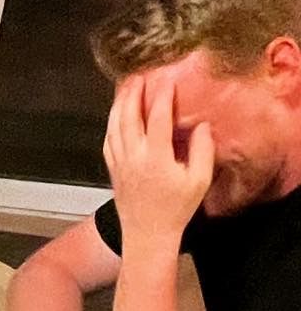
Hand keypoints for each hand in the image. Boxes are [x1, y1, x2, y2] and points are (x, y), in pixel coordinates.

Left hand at [103, 74, 213, 251]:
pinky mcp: (113, 170)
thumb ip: (202, 150)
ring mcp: (120, 164)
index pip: (158, 118)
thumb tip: (201, 125)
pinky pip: (108, 141)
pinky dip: (112, 124)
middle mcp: (134, 157)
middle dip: (133, 93)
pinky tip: (116, 114)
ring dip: (119, 104)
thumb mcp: (199, 181)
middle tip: (139, 75)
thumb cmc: (176, 210)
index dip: (163, 97)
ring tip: (125, 87)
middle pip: (129, 116)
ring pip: (115, 127)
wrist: (148, 236)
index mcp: (156, 158)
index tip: (168, 80)